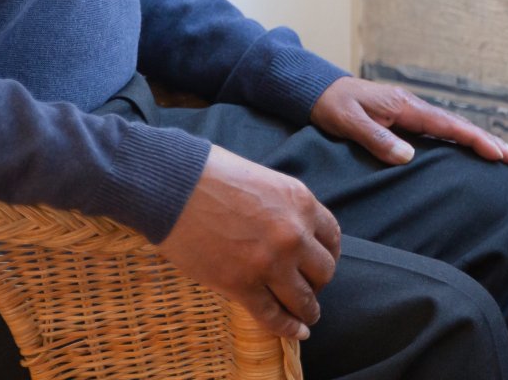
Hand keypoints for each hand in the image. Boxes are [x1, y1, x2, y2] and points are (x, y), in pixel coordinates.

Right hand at [156, 145, 341, 339]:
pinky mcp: (242, 285)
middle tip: (307, 287)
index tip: (320, 264)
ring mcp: (270, 263)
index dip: (328, 255)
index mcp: (301, 202)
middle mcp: (294, 234)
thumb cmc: (212, 175)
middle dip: (318, 282)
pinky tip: (295, 331)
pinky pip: (273, 315)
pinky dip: (287, 328)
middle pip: (324, 271)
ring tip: (306, 316)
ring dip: (308, 310)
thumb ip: (283, 207)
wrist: (175, 186)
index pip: (332, 237)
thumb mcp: (264, 181)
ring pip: (304, 299)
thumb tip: (288, 231)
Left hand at [310, 76, 507, 166]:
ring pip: (449, 127)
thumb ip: (377, 137)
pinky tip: (464, 149)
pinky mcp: (403, 118)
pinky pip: (437, 130)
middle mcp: (412, 106)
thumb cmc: (334, 106)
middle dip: (485, 139)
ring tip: (498, 154)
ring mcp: (409, 112)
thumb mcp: (350, 122)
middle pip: (456, 125)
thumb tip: (408, 155)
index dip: (474, 139)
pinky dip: (456, 139)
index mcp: (405, 106)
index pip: (447, 125)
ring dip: (474, 140)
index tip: (497, 152)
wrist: (320, 90)